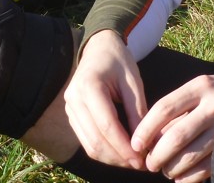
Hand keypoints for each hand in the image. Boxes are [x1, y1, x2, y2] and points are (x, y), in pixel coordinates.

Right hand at [64, 30, 147, 169]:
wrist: (99, 48)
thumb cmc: (119, 61)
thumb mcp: (133, 82)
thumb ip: (137, 112)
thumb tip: (144, 145)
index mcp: (89, 86)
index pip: (107, 126)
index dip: (124, 147)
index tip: (142, 159)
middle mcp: (74, 99)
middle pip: (95, 140)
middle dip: (119, 157)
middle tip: (140, 165)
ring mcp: (69, 108)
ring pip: (89, 145)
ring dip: (111, 158)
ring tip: (133, 162)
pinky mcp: (72, 115)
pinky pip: (86, 140)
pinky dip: (103, 151)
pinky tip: (120, 154)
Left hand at [131, 71, 213, 182]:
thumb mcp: (203, 87)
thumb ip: (180, 107)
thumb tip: (152, 136)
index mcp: (200, 86)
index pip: (164, 109)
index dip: (145, 129)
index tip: (135, 144)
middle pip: (176, 136)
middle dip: (158, 154)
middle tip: (149, 163)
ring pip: (192, 154)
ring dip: (173, 168)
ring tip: (166, 171)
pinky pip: (209, 166)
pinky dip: (191, 177)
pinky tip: (182, 178)